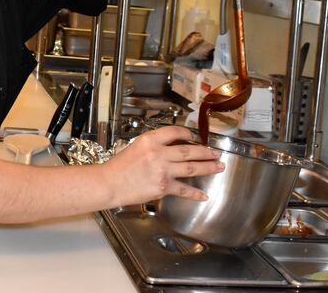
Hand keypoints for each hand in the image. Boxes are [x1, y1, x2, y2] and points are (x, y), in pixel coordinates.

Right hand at [104, 125, 223, 204]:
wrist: (109, 183)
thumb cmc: (118, 167)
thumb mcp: (135, 147)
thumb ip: (153, 146)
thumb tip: (171, 149)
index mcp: (150, 140)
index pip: (175, 132)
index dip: (188, 134)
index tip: (194, 137)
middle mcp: (158, 153)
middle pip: (189, 151)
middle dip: (206, 152)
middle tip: (216, 153)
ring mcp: (162, 170)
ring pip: (191, 168)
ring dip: (207, 167)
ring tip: (218, 166)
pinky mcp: (163, 187)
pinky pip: (183, 189)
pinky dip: (195, 193)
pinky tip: (203, 195)